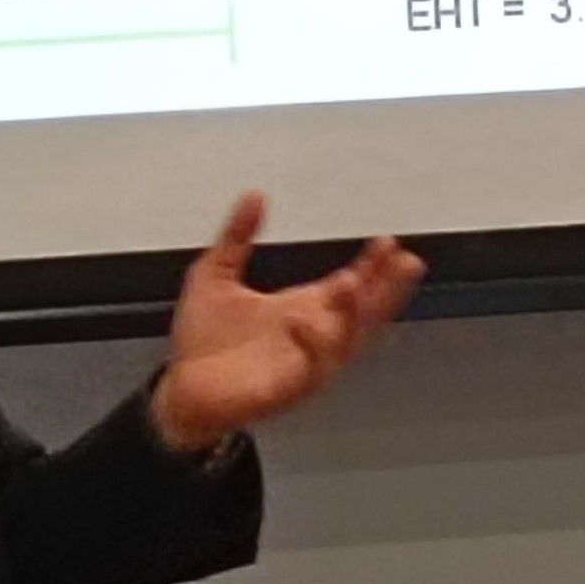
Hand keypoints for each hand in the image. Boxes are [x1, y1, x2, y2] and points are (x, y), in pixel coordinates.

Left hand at [149, 194, 424, 455]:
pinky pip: (311, 368)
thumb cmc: (202, 340)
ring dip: (353, 313)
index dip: (373, 265)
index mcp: (304, 309)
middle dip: (388, 288)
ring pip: (346, 340)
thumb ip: (237, 236)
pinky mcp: (288, 388)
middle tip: (405, 262)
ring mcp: (306, 363)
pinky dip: (312, 344)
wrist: (179, 389)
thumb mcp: (216, 274)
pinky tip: (302, 320)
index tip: (386, 242)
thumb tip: (254, 195)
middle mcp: (314, 335)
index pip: (350, 285)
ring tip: (353, 282)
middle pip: (364, 312)